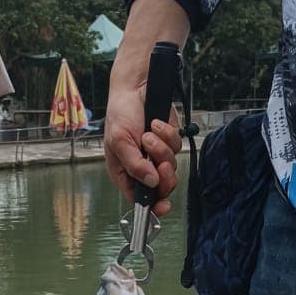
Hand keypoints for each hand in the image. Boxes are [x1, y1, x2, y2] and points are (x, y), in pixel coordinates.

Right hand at [104, 76, 182, 217]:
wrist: (135, 88)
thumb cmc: (120, 114)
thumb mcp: (119, 141)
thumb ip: (134, 165)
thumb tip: (151, 183)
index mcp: (125, 173)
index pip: (140, 199)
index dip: (152, 206)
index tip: (163, 206)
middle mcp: (142, 168)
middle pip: (161, 187)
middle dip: (164, 176)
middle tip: (161, 164)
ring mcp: (157, 155)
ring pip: (171, 167)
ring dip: (162, 148)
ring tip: (149, 133)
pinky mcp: (169, 142)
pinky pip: (176, 146)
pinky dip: (167, 134)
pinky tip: (155, 123)